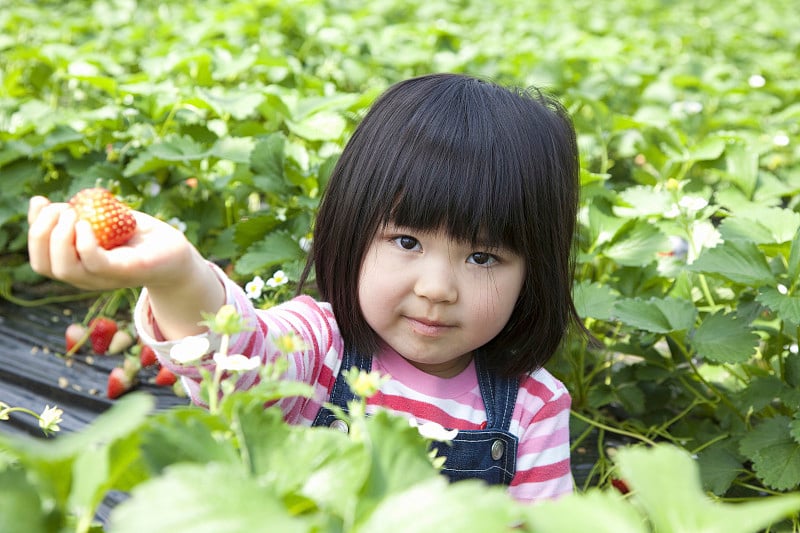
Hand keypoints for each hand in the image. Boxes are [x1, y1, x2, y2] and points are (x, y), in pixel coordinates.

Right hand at [27, 196, 194, 290]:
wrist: (175, 253)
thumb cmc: (138, 237)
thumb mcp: (102, 222)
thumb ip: (77, 216)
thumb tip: (45, 203)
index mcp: (76, 265)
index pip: (40, 257)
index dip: (33, 229)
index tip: (40, 201)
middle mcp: (85, 277)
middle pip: (43, 265)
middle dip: (40, 232)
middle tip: (59, 208)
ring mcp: (104, 278)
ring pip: (64, 268)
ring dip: (59, 238)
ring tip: (72, 214)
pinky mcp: (125, 271)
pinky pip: (95, 263)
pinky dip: (84, 243)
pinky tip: (86, 224)